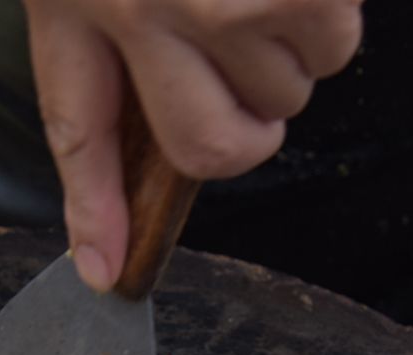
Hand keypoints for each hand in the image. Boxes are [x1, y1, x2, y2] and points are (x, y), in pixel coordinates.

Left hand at [24, 0, 363, 289]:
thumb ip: (104, 18)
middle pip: (206, 147)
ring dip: (290, 58)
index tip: (105, 269)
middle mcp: (144, 6)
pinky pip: (333, 50)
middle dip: (242, 131)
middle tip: (243, 74)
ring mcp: (224, 2)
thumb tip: (148, 123)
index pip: (79, 132)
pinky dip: (328, 25)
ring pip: (281, 99)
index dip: (96, 209)